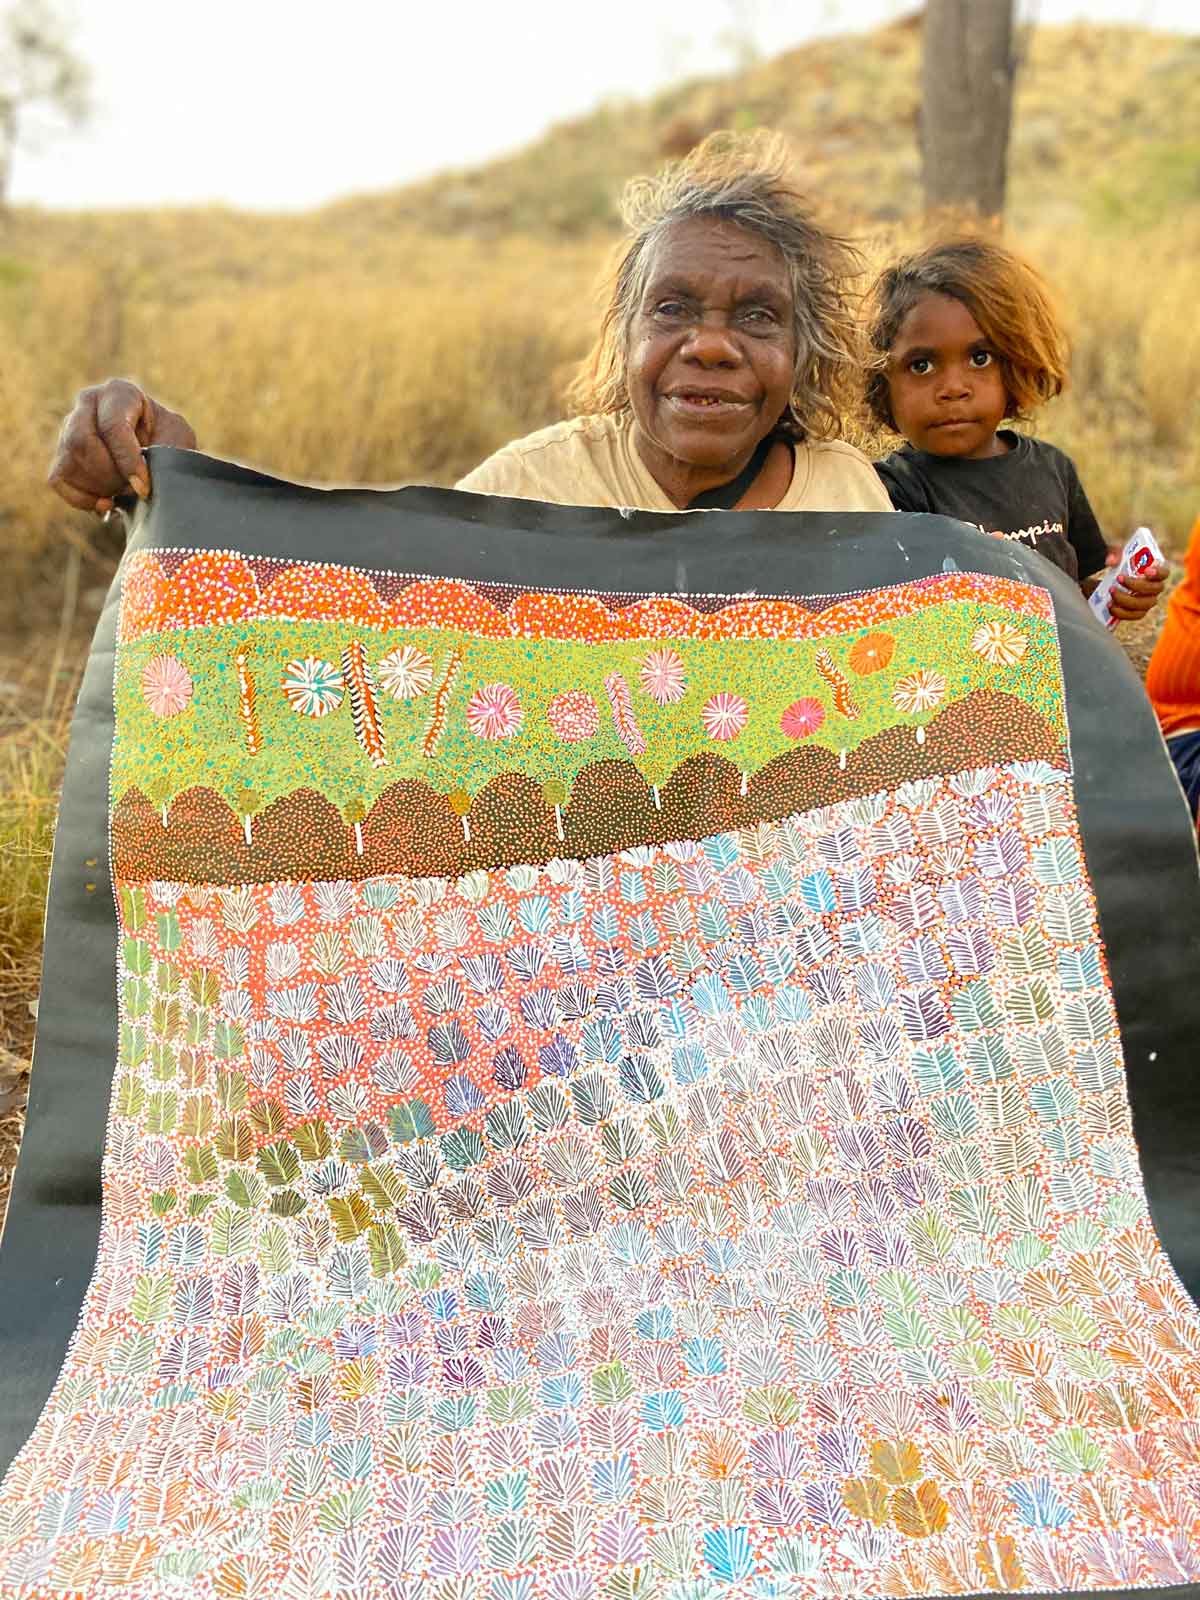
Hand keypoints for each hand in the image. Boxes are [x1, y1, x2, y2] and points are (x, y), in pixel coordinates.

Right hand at [47, 379, 196, 514]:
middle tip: (134, 490)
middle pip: (81, 442)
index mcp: (120, 392)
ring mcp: (69, 427)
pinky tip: (106, 503)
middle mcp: (88, 403)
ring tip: (126, 492)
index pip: (112, 426)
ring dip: (99, 488)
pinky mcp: (62, 454)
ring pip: (69, 462)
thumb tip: (141, 480)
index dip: (127, 462)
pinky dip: (82, 499)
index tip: (144, 487)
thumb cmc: (172, 444)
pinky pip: (59, 480)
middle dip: (109, 475)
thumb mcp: (178, 441)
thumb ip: (164, 451)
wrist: (160, 458)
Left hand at [1110, 560, 1168, 623]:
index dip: (1159, 573)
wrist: (1105, 584)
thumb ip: (1113, 553)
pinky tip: (1110, 606)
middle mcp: (1154, 589)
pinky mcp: (1137, 613)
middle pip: (1155, 590)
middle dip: (1136, 585)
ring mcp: (1147, 602)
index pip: (1165, 573)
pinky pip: (1134, 616)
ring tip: (1111, 591)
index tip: (1146, 570)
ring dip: (1126, 599)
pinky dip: (1122, 612)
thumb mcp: (1114, 556)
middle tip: (1118, 578)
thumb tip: (1111, 561)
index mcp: (1154, 574)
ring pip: (1144, 604)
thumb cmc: (1117, 568)